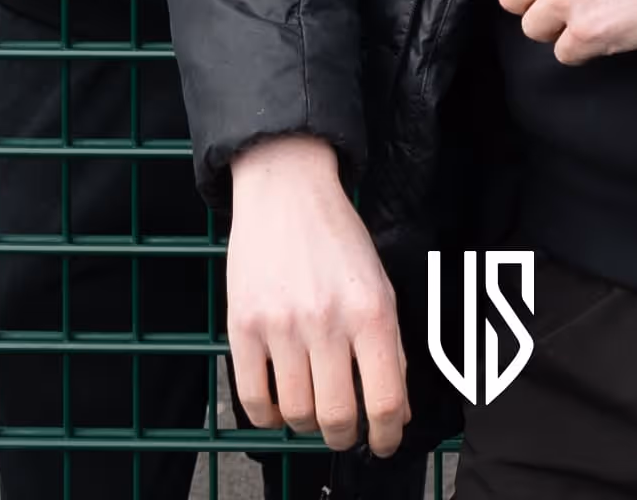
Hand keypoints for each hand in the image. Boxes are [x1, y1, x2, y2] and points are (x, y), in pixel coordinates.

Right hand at [225, 134, 408, 455]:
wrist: (286, 192)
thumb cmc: (338, 241)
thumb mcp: (379, 287)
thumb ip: (389, 350)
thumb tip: (395, 415)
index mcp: (372, 312)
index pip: (385, 401)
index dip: (386, 437)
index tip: (382, 444)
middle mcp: (327, 320)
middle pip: (337, 417)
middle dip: (342, 435)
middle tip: (342, 430)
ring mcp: (281, 325)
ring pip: (296, 413)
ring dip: (306, 423)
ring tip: (310, 407)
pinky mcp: (242, 326)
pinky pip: (253, 400)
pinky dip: (268, 417)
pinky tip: (279, 405)